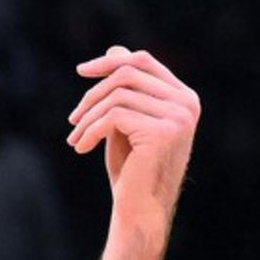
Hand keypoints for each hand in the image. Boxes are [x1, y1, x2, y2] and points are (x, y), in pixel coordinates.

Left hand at [67, 45, 199, 222]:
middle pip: (128, 73)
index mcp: (184, 98)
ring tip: (75, 137)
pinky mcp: (163, 131)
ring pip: (117, 95)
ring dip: (88, 116)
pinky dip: (90, 130)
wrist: (140, 211)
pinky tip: (81, 148)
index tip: (82, 71)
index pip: (143, 62)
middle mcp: (186, 103)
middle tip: (72, 118)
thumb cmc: (133, 168)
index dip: (110, 61)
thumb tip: (115, 49)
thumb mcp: (126, 121)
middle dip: (94, 92)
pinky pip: (114, 116)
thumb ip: (125, 88)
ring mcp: (178, 117)